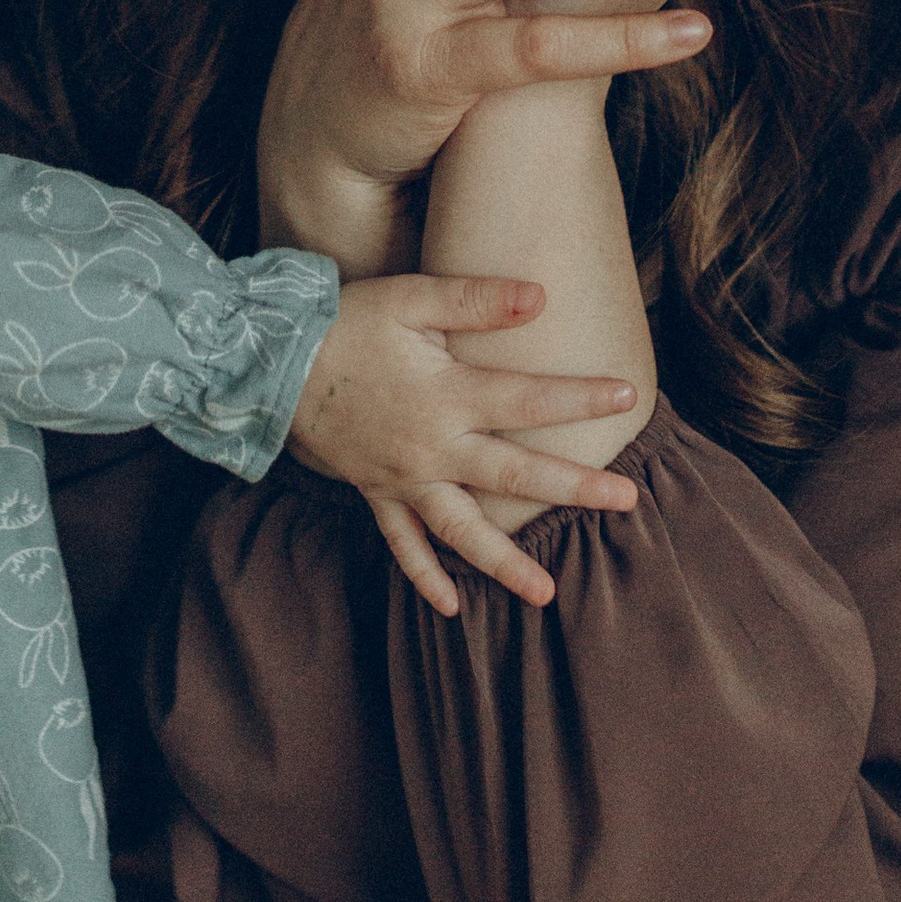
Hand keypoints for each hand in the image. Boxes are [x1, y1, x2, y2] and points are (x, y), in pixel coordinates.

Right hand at [286, 271, 642, 611]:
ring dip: (504, 563)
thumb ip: (475, 298)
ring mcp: (404, 478)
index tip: (630, 397)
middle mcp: (433, 446)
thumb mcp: (410, 299)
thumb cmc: (345, 322)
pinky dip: (425, 576)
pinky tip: (452, 606)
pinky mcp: (376, 493)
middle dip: (573, 488)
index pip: (529, 398)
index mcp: (448, 394)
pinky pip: (402, 545)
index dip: (581, 397)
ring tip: (545, 593)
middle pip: (514, 474)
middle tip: (626, 501)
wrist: (270, 362)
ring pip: (462, 530)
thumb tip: (539, 295)